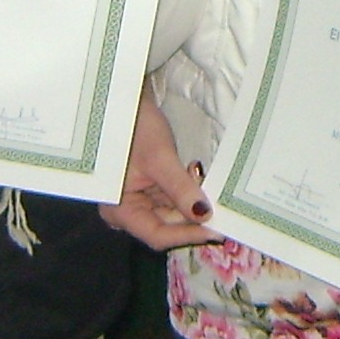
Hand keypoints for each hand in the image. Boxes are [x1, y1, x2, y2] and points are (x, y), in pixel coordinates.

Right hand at [99, 88, 212, 247]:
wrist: (127, 103)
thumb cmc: (135, 128)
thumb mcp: (160, 159)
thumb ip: (180, 190)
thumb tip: (205, 216)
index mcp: (120, 211)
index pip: (158, 235)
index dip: (188, 235)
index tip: (217, 229)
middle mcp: (128, 211)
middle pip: (168, 226)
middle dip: (194, 214)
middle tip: (219, 203)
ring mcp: (140, 201)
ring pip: (174, 212)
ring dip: (193, 200)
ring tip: (202, 177)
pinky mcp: (150, 190)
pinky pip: (173, 199)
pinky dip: (189, 190)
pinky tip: (194, 173)